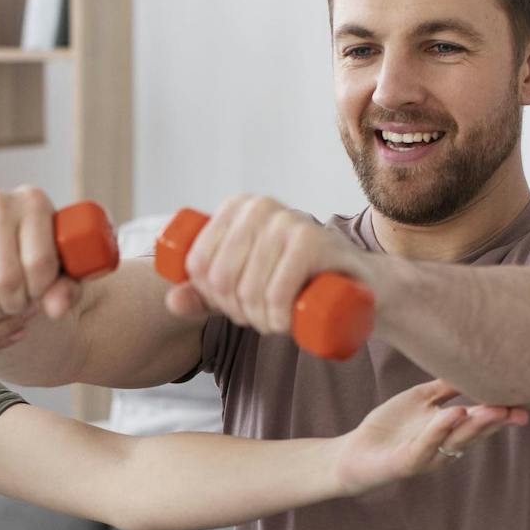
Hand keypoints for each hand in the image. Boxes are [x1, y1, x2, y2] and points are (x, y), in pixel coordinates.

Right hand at [0, 186, 81, 323]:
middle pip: (6, 278)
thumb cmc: (35, 261)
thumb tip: (56, 308)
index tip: (36, 295)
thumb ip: (67, 291)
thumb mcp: (61, 274)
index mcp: (34, 202)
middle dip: (11, 304)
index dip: (39, 292)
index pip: (39, 263)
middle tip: (12, 306)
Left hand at [165, 195, 374, 334]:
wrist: (357, 284)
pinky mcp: (314, 241)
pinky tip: (284, 323)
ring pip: (249, 289)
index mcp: (236, 207)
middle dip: (237, 311)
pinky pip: (277, 290)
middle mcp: (260, 206)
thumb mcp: (242, 286)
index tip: (234, 305)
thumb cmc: (294, 282)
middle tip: (259, 318)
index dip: (209, 296)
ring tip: (276, 322)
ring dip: (260, 320)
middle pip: (220, 279)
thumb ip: (201, 294)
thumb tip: (171, 301)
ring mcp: (288, 220)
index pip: (197, 264)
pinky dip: (276, 317)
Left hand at [334, 379, 528, 495]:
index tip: (525, 402)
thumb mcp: (420, 400)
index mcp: (451, 431)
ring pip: (456, 439)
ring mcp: (428, 454)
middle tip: (519, 409)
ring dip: (476, 424)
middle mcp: (445, 445)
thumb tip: (468, 364)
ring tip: (494, 410)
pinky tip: (453, 413)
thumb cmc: (390, 426)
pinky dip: (440, 429)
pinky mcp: (408, 461)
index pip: (482, 421)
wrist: (355, 451)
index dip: (503, 413)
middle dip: (497, 420)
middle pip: (475, 431)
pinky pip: (426, 444)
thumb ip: (444, 387)